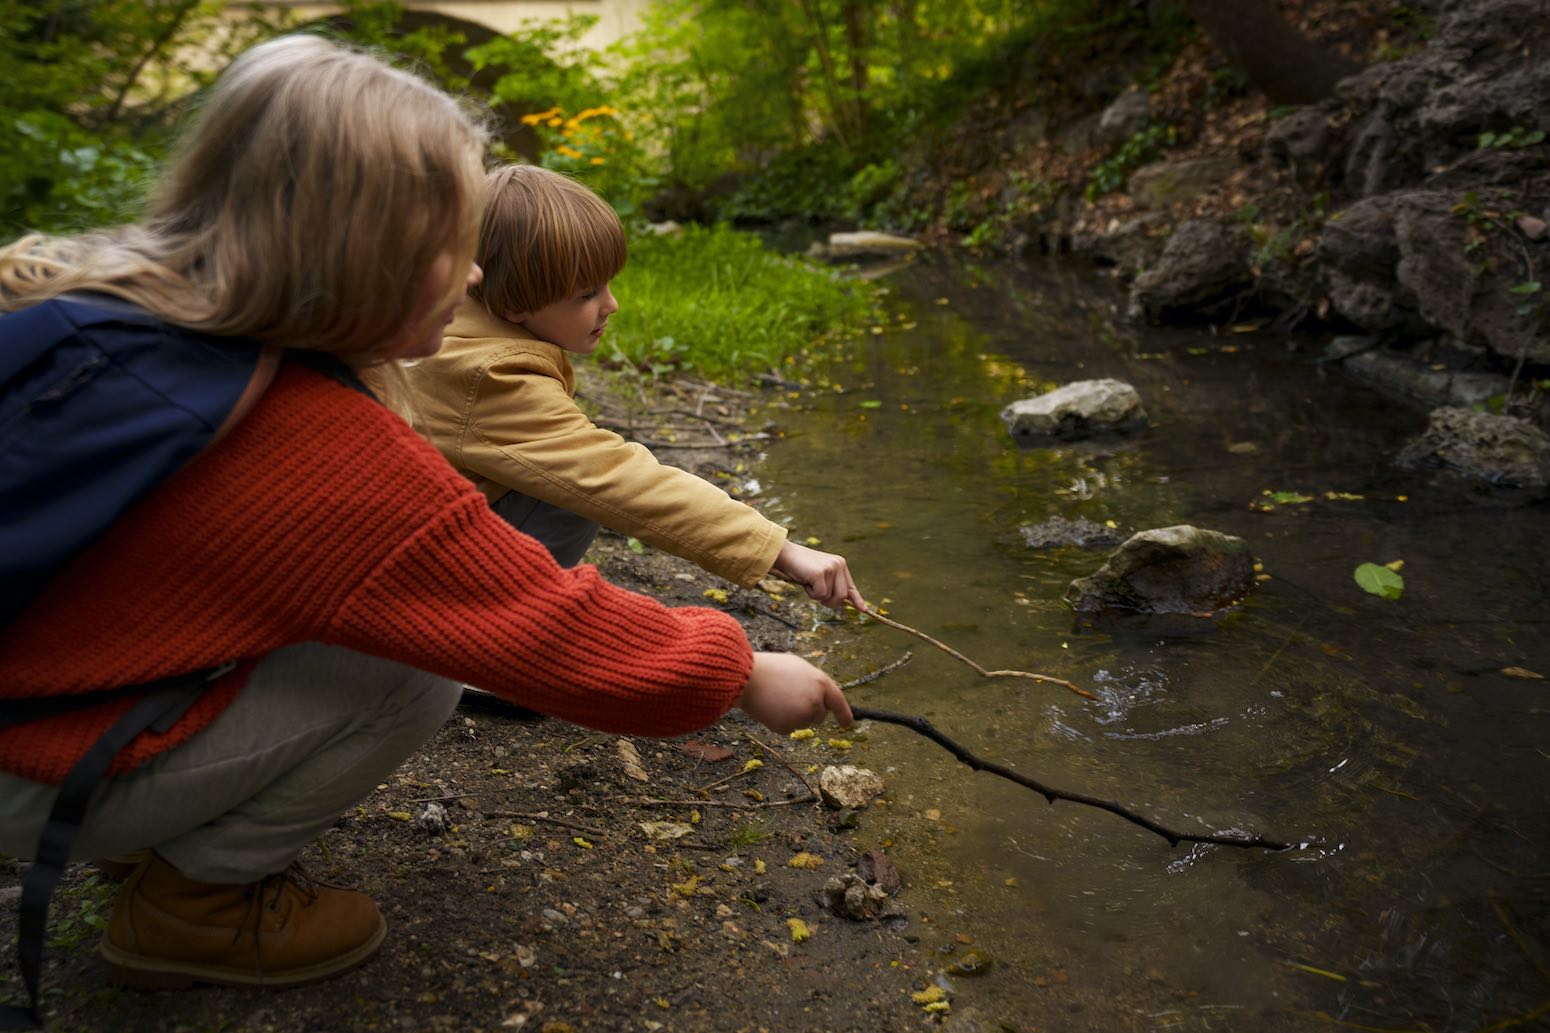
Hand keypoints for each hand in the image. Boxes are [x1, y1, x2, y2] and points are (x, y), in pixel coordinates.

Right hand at [737, 652, 852, 733]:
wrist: (747, 678)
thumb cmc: (770, 669)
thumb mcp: (798, 667)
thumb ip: (812, 682)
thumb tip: (818, 695)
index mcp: (820, 682)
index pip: (838, 701)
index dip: (844, 714)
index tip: (847, 724)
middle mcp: (816, 700)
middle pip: (820, 715)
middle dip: (809, 712)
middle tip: (789, 698)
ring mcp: (802, 715)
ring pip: (804, 723)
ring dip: (794, 716)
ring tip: (777, 699)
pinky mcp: (788, 727)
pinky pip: (789, 728)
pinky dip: (780, 722)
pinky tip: (770, 709)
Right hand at [773, 541, 865, 610]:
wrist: (785, 554)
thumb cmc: (800, 567)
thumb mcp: (820, 575)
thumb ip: (832, 585)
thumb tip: (844, 600)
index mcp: (840, 564)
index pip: (851, 587)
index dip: (857, 600)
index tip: (864, 610)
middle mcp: (839, 565)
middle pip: (842, 596)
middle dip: (830, 602)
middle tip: (817, 596)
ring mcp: (831, 568)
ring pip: (831, 597)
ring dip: (818, 597)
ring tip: (809, 583)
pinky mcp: (821, 573)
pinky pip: (820, 595)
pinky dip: (811, 593)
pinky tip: (805, 581)